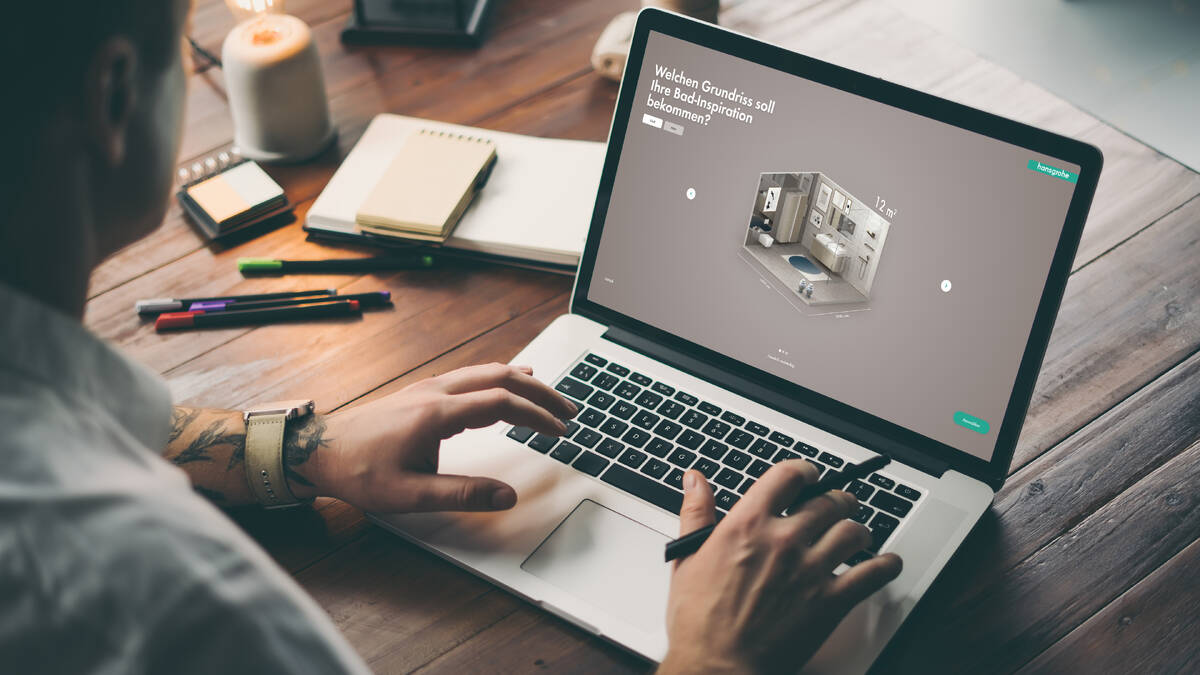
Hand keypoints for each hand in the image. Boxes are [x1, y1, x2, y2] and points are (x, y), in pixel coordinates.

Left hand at [305, 363, 577, 512]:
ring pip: (486, 372)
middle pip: (501, 379)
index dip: (537, 417)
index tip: (561, 432)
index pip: (501, 404)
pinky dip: (500, 378)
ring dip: (523, 383)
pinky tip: (509, 380)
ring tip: (550, 395)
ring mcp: (429, 387)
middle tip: (570, 410)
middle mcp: (436, 392)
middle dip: (541, 394)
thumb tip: (507, 497)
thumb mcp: (410, 495)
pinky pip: (472, 375)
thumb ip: (462, 495)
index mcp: (436, 414)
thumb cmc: (358, 473)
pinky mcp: (422, 392)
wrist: (318, 450)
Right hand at [659, 461, 902, 673]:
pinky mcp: (831, 600)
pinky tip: (887, 562)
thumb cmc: (699, 621)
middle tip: (838, 504)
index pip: (788, 475)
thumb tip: (694, 480)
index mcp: (748, 524)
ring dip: (857, 529)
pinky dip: (885, 565)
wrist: (719, 666)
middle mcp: (784, 540)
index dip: (804, 471)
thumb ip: (695, 513)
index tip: (808, 476)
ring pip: (853, 531)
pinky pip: (873, 574)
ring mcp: (811, 569)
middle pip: (827, 500)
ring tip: (856, 534)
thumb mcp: (688, 558)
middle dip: (836, 499)